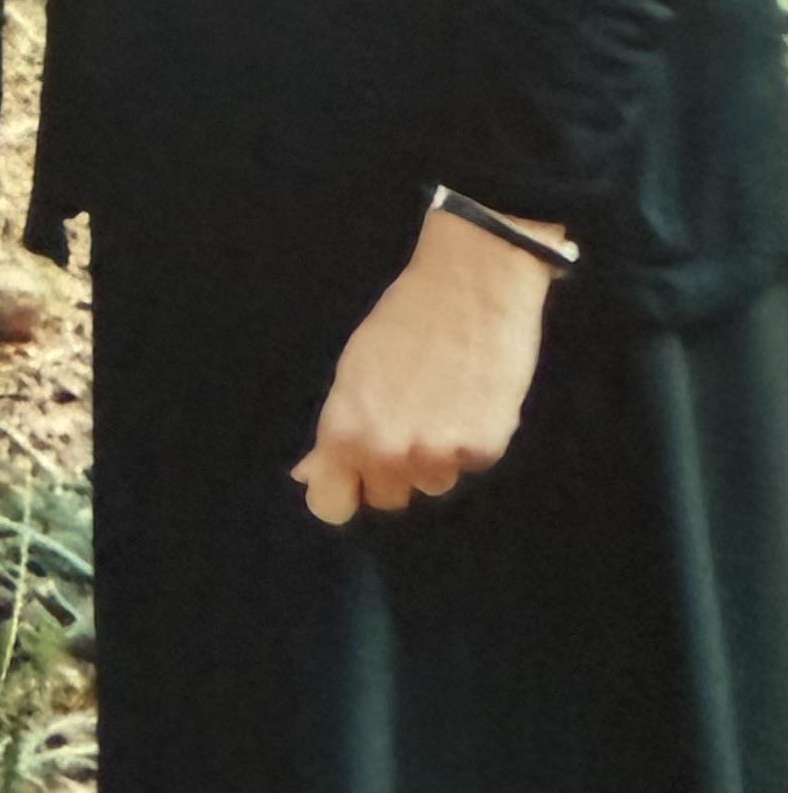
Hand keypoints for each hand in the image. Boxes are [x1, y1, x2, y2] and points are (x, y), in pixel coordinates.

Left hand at [291, 205, 555, 524]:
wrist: (471, 286)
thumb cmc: (403, 320)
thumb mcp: (352, 371)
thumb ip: (334, 429)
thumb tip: (308, 475)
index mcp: (343, 432)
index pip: (330, 507)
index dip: (344, 488)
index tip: (355, 473)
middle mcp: (386, 452)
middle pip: (386, 498)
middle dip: (394, 469)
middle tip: (407, 421)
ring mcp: (437, 455)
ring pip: (432, 484)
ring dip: (436, 456)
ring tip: (442, 402)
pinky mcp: (484, 450)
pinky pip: (470, 464)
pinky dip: (472, 439)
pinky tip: (471, 398)